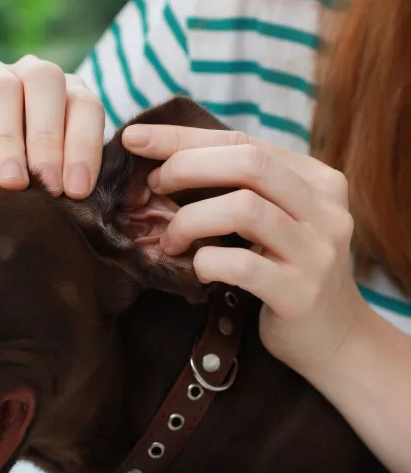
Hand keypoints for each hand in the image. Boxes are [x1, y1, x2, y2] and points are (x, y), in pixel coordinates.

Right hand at [0, 55, 103, 197]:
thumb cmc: (38, 176)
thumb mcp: (63, 172)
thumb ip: (74, 174)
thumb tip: (80, 194)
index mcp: (72, 92)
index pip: (86, 107)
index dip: (84, 148)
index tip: (77, 191)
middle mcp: (36, 75)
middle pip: (46, 85)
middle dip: (49, 142)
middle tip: (49, 188)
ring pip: (3, 91)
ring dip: (10, 142)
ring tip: (13, 183)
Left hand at [122, 124, 368, 371]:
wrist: (335, 334)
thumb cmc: (288, 269)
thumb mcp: (275, 219)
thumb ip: (242, 189)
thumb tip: (169, 163)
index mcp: (316, 179)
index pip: (243, 141)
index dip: (184, 137)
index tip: (136, 138)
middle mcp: (324, 208)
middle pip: (248, 163)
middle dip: (186, 166)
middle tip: (154, 185)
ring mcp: (317, 250)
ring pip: (244, 209)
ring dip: (190, 220)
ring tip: (171, 240)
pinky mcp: (302, 292)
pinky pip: (243, 265)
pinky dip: (208, 262)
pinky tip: (199, 269)